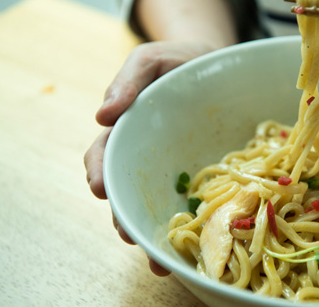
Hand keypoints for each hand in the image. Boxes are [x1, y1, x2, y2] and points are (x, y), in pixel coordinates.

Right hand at [84, 40, 220, 275]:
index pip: (103, 156)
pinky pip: (192, 203)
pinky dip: (190, 227)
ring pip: (156, 205)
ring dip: (153, 233)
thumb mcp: (151, 60)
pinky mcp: (201, 176)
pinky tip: (195, 248)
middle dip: (124, 215)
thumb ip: (128, 79)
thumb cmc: (179, 61)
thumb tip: (103, 114)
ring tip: (158, 258)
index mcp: (128, 130)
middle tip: (129, 235)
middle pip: (126, 191)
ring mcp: (173, 168)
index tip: (99, 188)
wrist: (219, 64)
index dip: (99, 173)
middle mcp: (147, 156)